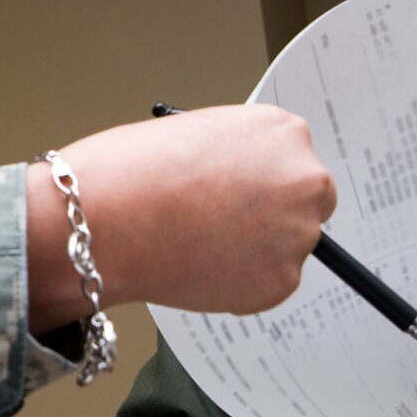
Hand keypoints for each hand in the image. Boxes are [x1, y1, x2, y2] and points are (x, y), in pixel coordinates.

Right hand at [27, 104, 333, 331]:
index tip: (242, 192)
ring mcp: (297, 234)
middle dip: (274, 215)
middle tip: (228, 225)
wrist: (109, 218)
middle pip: (306, 203)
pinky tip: (198, 266)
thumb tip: (238, 180)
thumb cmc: (132, 170)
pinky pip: (267, 284)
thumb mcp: (194, 134)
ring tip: (198, 245)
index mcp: (281, 132)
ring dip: (255, 251)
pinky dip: (240, 283)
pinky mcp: (281, 281)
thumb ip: (232, 155)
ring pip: (285, 248)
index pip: (294, 160)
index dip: (263, 179)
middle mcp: (302, 179)